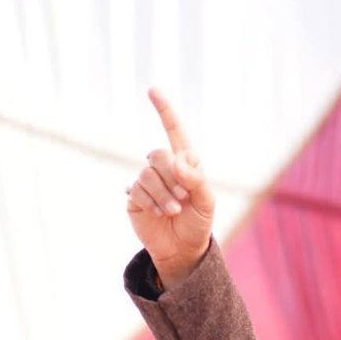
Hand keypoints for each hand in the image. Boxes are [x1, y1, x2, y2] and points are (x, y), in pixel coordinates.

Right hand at [126, 88, 214, 288]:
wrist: (182, 249)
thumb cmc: (198, 223)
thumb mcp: (207, 203)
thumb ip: (197, 180)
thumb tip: (179, 162)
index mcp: (184, 162)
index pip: (174, 131)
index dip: (164, 110)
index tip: (153, 90)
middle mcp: (164, 168)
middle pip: (159, 154)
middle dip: (172, 177)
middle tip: (184, 197)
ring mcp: (147, 181)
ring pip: (147, 173)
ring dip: (163, 193)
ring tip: (174, 210)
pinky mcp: (134, 197)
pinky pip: (137, 190)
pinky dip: (152, 202)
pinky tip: (159, 213)